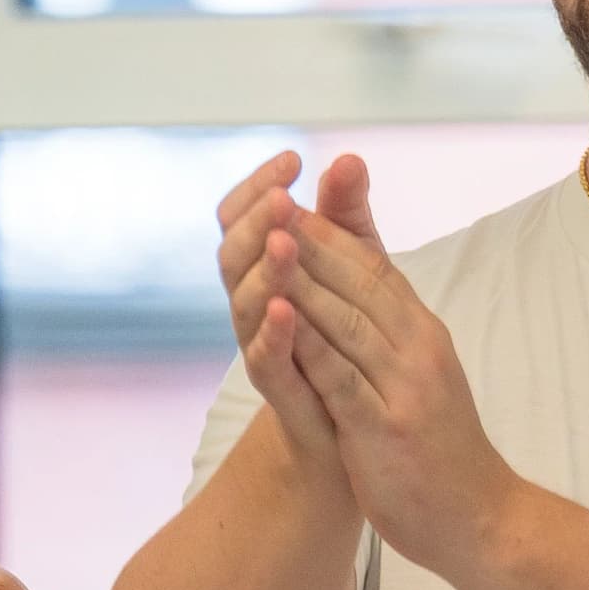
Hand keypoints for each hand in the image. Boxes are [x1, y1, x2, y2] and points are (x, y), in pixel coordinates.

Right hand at [214, 149, 344, 471]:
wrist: (354, 431)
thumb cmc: (345, 343)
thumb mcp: (353, 270)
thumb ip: (345, 220)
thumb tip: (350, 158)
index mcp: (264, 270)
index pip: (242, 217)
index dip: (258, 186)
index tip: (292, 158)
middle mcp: (253, 305)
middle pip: (234, 254)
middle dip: (257, 222)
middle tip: (283, 195)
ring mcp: (261, 347)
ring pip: (244, 304)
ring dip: (263, 271)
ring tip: (283, 241)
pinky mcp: (280, 391)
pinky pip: (264, 359)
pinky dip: (271, 334)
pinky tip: (285, 309)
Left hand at [260, 170, 522, 580]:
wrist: (478, 517)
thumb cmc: (440, 448)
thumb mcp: (420, 377)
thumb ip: (390, 333)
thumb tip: (359, 294)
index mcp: (423, 334)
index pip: (375, 269)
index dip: (332, 233)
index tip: (291, 201)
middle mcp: (417, 350)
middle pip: (358, 283)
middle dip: (312, 240)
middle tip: (269, 202)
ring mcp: (402, 388)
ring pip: (345, 322)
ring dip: (303, 280)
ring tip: (266, 241)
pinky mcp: (383, 428)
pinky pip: (339, 379)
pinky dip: (307, 347)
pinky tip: (277, 320)